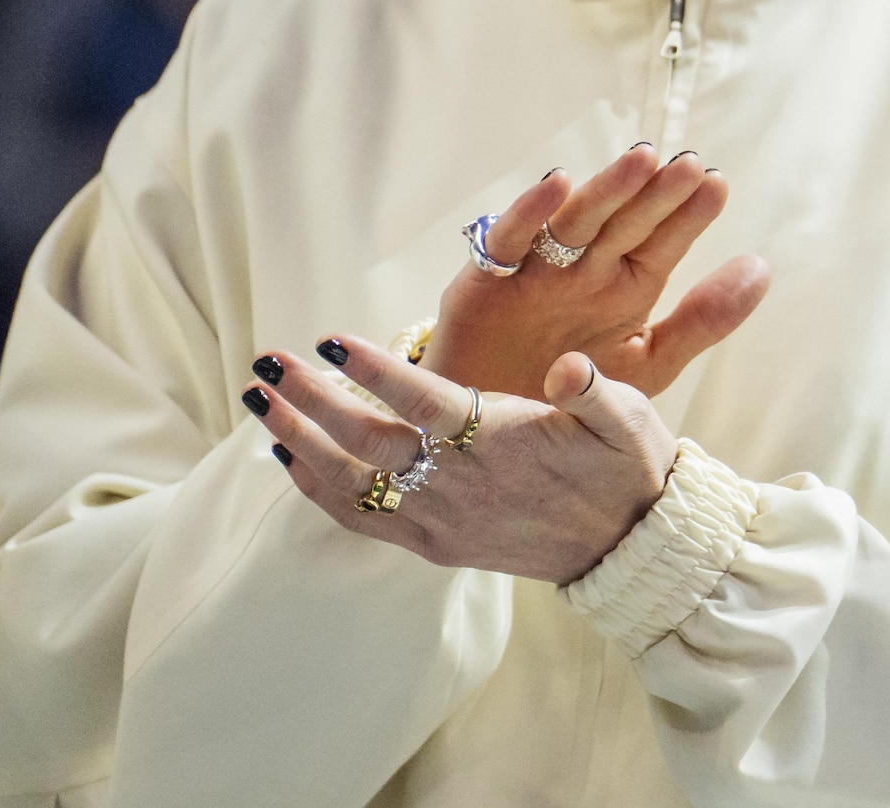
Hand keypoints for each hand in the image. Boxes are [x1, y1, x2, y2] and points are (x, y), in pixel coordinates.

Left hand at [244, 332, 673, 583]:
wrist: (627, 546)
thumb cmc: (625, 467)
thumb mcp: (632, 418)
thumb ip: (597, 391)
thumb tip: (570, 368)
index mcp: (500, 441)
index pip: (420, 400)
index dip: (372, 370)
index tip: (328, 341)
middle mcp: (458, 483)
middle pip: (365, 439)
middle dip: (309, 399)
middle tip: (266, 363)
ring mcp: (439, 519)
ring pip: (349, 481)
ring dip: (296, 440)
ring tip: (257, 403)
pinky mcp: (432, 544)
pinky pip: (360, 519)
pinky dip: (318, 490)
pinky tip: (289, 458)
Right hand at [422, 143, 769, 399]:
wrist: (494, 437)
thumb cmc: (573, 395)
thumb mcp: (649, 364)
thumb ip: (703, 320)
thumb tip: (763, 268)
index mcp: (628, 285)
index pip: (664, 242)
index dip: (689, 214)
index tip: (717, 183)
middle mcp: (586, 270)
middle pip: (625, 223)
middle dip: (655, 194)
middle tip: (687, 164)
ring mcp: (538, 271)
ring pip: (575, 222)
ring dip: (606, 191)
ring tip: (640, 161)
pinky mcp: (486, 282)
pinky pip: (507, 241)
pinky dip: (528, 212)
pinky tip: (556, 183)